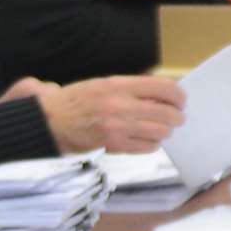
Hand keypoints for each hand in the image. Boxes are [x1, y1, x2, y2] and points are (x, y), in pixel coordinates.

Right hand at [9, 75, 184, 153]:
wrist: (50, 120)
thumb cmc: (76, 101)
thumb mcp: (103, 84)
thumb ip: (131, 87)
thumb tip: (163, 93)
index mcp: (118, 84)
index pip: (164, 88)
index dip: (179, 96)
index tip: (180, 101)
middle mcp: (120, 103)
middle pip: (167, 112)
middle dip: (176, 117)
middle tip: (176, 118)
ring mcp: (117, 125)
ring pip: (160, 131)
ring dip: (165, 132)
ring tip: (160, 130)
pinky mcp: (113, 143)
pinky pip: (147, 147)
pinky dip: (152, 145)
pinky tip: (146, 140)